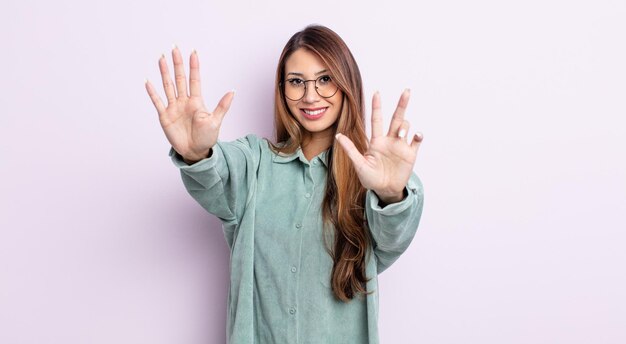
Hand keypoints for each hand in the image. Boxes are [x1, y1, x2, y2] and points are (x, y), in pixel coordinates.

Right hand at [145, 46, 234, 162]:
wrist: (196, 152)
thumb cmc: (207, 137)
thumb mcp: (216, 121)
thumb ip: (222, 106)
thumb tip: (232, 91)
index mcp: (196, 101)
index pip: (194, 80)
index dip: (194, 66)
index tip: (193, 52)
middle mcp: (184, 101)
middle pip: (179, 78)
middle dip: (177, 64)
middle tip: (175, 48)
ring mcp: (174, 108)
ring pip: (168, 86)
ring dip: (164, 72)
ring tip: (162, 58)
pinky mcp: (165, 116)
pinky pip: (157, 102)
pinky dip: (152, 92)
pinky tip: (148, 82)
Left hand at [335, 89, 422, 203]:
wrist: (385, 191)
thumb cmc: (370, 179)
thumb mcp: (359, 164)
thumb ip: (351, 150)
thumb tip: (338, 136)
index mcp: (377, 141)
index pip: (377, 119)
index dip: (377, 106)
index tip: (377, 92)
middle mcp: (390, 140)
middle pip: (396, 118)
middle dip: (401, 104)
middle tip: (407, 91)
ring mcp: (401, 146)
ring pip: (405, 127)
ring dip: (404, 127)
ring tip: (401, 135)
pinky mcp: (410, 154)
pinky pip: (416, 141)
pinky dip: (418, 136)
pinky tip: (417, 135)